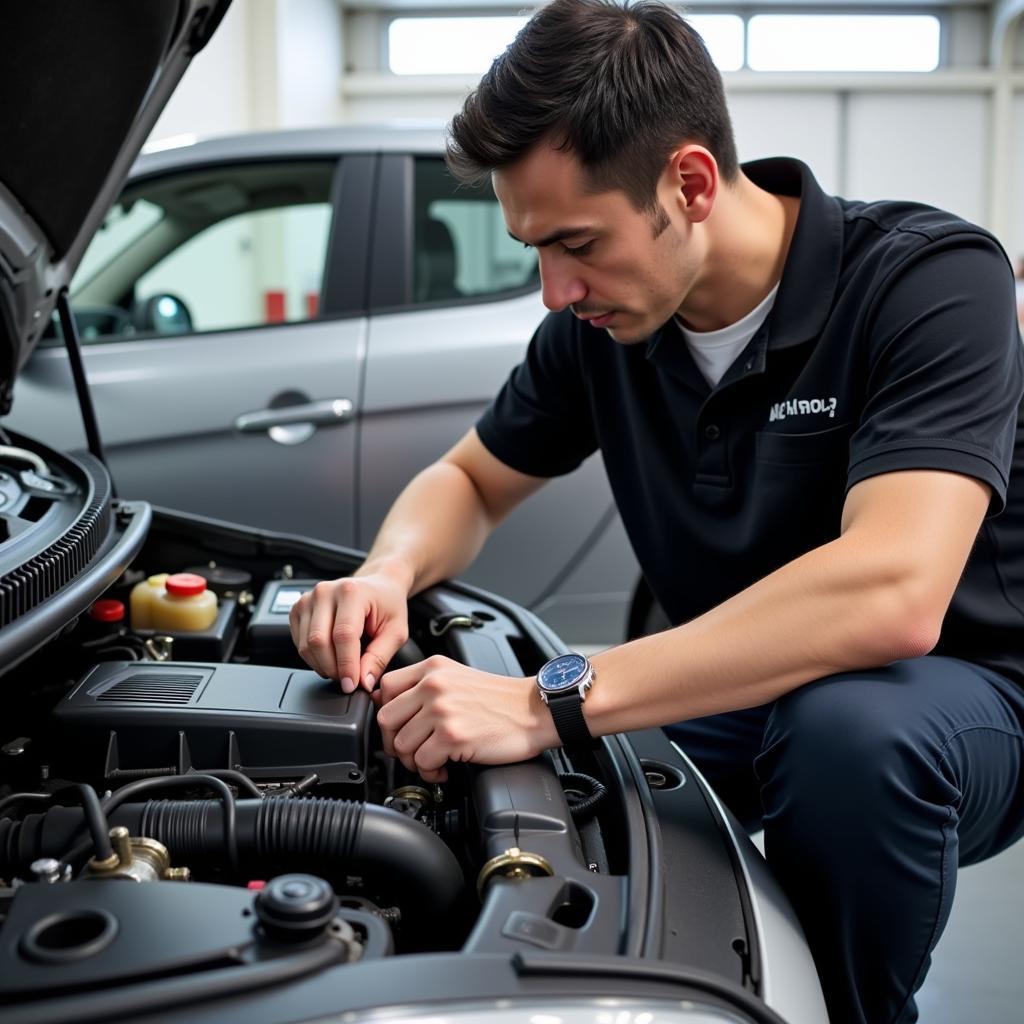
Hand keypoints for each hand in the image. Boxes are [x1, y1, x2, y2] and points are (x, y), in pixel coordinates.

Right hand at [289, 571, 408, 692]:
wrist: (378, 587)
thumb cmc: (388, 606)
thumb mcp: (396, 632)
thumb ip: (379, 657)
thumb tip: (363, 682)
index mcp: (352, 592)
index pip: (343, 635)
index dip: (346, 665)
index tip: (352, 684)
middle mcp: (326, 591)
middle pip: (318, 641)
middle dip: (333, 668)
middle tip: (349, 678)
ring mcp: (308, 599)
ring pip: (306, 645)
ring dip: (323, 665)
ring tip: (342, 667)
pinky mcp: (298, 609)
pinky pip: (298, 643)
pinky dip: (313, 658)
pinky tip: (331, 656)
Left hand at [374, 655, 559, 782]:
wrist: (535, 711)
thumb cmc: (501, 699)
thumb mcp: (457, 677)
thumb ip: (425, 686)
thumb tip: (391, 708)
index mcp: (433, 668)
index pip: (385, 688)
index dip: (388, 712)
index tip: (398, 727)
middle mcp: (434, 685)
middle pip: (386, 719)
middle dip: (395, 743)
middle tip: (412, 751)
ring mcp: (442, 710)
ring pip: (401, 745)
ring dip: (414, 761)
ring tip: (433, 760)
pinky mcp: (452, 736)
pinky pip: (422, 762)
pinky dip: (430, 771)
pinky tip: (445, 768)